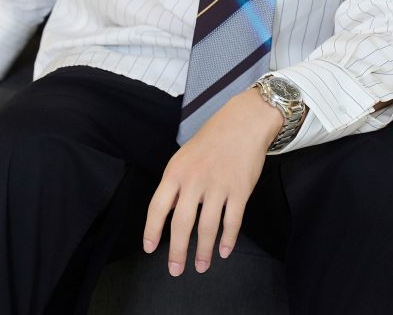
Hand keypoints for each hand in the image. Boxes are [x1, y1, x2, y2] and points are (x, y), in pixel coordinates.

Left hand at [143, 88, 282, 276]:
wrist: (243, 122)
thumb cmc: (211, 140)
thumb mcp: (184, 157)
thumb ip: (176, 184)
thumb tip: (168, 215)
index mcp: (176, 172)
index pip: (157, 207)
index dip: (151, 231)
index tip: (149, 248)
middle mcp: (194, 180)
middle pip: (181, 224)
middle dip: (177, 252)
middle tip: (175, 270)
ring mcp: (218, 186)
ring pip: (207, 229)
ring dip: (203, 252)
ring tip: (201, 266)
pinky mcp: (240, 190)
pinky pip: (232, 222)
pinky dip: (228, 240)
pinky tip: (224, 251)